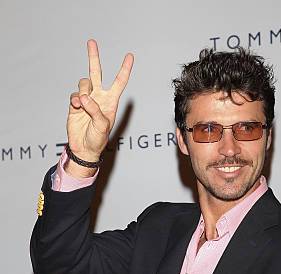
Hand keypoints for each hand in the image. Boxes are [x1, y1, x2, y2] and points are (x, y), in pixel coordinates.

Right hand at [67, 39, 133, 162]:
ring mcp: (87, 99)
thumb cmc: (98, 139)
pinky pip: (74, 94)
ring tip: (83, 104)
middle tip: (91, 42)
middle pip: (97, 73)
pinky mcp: (76, 104)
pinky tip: (77, 107)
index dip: (124, 69)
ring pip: (84, 83)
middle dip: (94, 58)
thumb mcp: (102, 126)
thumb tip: (85, 97)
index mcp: (111, 101)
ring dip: (83, 91)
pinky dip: (75, 99)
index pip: (119, 82)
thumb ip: (95, 110)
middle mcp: (99, 97)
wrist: (84, 147)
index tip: (130, 56)